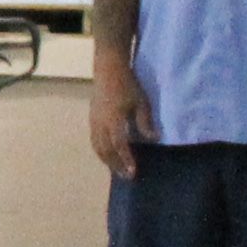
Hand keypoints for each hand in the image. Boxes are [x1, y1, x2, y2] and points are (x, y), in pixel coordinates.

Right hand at [88, 56, 155, 178]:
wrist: (108, 69)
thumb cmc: (127, 84)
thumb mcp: (141, 102)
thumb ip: (145, 122)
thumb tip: (154, 139)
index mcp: (113, 120)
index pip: (119, 146)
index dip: (126, 160)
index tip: (133, 172)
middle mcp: (100, 124)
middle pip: (105, 151)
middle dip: (116, 165)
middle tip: (127, 176)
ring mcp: (94, 122)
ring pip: (97, 147)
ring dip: (107, 161)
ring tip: (117, 169)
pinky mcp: (92, 119)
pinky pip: (94, 141)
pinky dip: (101, 152)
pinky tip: (109, 155)